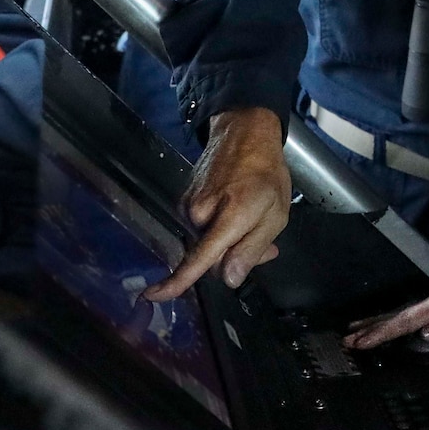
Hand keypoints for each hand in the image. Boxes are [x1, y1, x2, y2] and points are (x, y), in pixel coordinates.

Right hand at [143, 107, 291, 299]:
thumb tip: (229, 279)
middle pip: (211, 258)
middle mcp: (200, 213)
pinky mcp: (184, 201)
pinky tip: (236, 211)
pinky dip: (219, 228)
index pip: (199, 257)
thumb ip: (252, 249)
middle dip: (235, 257)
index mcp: (227, 216)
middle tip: (263, 241)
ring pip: (206, 244)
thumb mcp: (276, 214)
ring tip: (252, 217)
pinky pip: (201, 228)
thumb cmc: (266, 172)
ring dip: (228, 241)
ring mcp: (189, 206)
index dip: (177, 281)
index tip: (153, 296)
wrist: (244, 133)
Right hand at [343, 287, 428, 349]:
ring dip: (375, 323)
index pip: (407, 320)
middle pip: (397, 316)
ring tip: (351, 332)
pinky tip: (379, 325)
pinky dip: (388, 320)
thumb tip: (425, 332)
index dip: (384, 332)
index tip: (363, 342)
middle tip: (346, 342)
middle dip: (371, 329)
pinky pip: (407, 316)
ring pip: (399, 314)